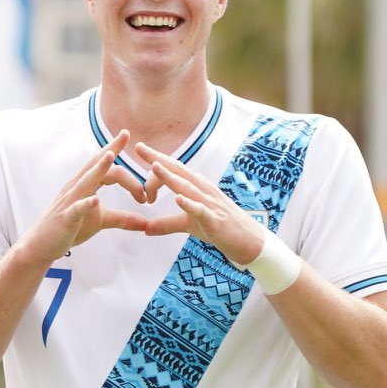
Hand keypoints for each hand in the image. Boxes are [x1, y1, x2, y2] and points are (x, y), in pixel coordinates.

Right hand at [17, 132, 156, 264]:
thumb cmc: (71, 228)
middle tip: (127, 135)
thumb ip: (122, 218)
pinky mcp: (65, 218)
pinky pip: (76, 209)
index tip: (133, 153)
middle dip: (111, 149)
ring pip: (86, 181)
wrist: (42, 245)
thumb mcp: (100, 221)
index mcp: (86, 184)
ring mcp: (69, 201)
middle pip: (96, 164)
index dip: (120, 158)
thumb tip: (146, 222)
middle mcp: (76, 187)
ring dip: (99, 168)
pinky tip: (95, 200)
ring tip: (111, 156)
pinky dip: (85, 204)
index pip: (104, 164)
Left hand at [133, 144, 267, 264]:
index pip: (173, 170)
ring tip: (155, 167)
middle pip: (178, 171)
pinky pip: (200, 210)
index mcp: (196, 186)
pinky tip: (178, 199)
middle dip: (158, 159)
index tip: (138, 152)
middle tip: (139, 147)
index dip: (155, 165)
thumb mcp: (188, 225)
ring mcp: (209, 203)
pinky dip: (189, 204)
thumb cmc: (219, 227)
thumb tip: (144, 228)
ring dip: (171, 177)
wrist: (248, 240)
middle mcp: (202, 189)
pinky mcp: (214, 220)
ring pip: (187, 187)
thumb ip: (166, 224)